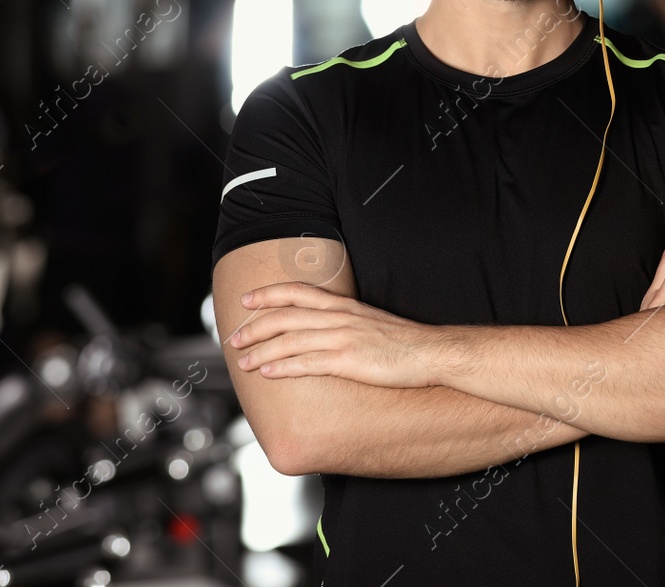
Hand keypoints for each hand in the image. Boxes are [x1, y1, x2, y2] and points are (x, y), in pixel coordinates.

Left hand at [228, 282, 439, 387]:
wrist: (431, 353)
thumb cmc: (403, 342)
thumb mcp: (371, 322)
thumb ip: (346, 322)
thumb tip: (325, 331)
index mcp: (344, 306)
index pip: (297, 293)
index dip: (268, 294)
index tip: (246, 299)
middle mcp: (339, 317)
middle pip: (285, 316)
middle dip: (254, 326)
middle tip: (233, 337)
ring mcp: (342, 338)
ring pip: (290, 339)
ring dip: (261, 349)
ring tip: (243, 361)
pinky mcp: (348, 361)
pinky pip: (306, 363)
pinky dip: (282, 366)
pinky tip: (267, 372)